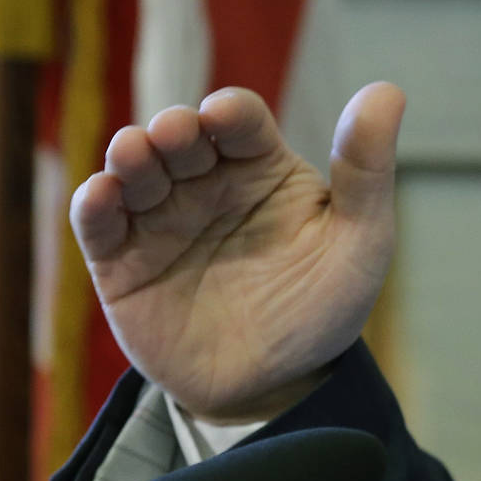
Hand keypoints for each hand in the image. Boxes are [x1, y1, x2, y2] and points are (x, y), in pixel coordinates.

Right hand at [68, 82, 405, 421]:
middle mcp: (206, 183)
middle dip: (173, 129)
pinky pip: (99, 225)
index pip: (240, 121)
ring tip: (133, 154)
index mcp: (262, 166)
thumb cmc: (323, 307)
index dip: (229, 112)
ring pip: (135, 170)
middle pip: (180, 137)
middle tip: (174, 134)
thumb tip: (387, 90)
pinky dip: (93, 204)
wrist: (275, 389)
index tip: (223, 116)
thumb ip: (367, 170)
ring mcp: (161, 220)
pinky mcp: (122, 263)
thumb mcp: (360, 241)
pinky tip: (101, 196)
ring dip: (130, 156)